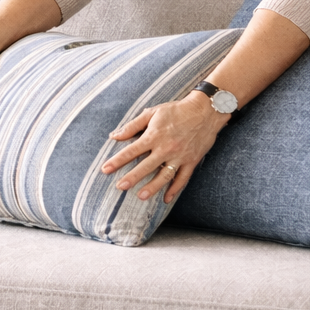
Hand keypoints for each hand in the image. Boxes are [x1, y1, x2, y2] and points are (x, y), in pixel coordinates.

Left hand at [101, 92, 227, 202]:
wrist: (205, 111)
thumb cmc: (176, 111)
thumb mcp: (152, 112)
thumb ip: (133, 125)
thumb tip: (114, 135)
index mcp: (154, 135)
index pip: (132, 150)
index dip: (117, 160)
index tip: (105, 169)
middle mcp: (166, 148)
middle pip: (146, 166)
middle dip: (132, 177)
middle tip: (120, 187)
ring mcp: (180, 156)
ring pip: (164, 176)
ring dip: (153, 187)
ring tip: (141, 196)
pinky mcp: (191, 161)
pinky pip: (183, 179)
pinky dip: (175, 189)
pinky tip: (166, 198)